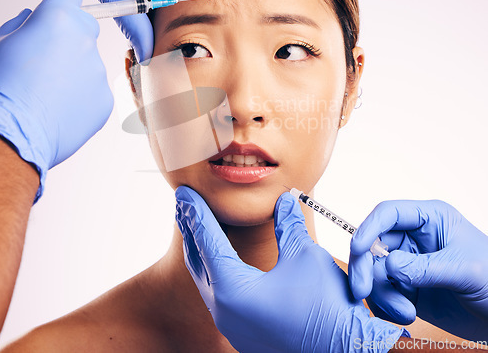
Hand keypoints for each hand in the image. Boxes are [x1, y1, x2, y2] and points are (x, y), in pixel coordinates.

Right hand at [0, 0, 112, 200]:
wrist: (10, 137)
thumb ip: (22, 26)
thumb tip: (33, 18)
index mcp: (58, 18)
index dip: (58, 3)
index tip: (52, 17)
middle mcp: (85, 40)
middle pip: (84, 28)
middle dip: (68, 39)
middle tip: (45, 63)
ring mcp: (98, 71)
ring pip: (89, 63)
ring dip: (74, 72)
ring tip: (47, 95)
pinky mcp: (106, 99)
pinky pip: (94, 91)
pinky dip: (81, 98)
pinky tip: (59, 112)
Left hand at [175, 187, 405, 352]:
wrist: (346, 352)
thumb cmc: (324, 307)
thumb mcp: (305, 256)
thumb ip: (289, 225)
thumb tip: (284, 199)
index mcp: (232, 289)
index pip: (207, 241)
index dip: (197, 213)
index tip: (184, 193)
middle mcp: (224, 310)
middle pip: (198, 260)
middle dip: (191, 229)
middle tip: (183, 205)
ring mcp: (231, 324)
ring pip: (204, 279)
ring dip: (200, 249)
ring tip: (195, 226)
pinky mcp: (242, 331)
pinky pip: (216, 294)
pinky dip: (212, 269)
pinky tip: (218, 259)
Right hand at [349, 200, 487, 340]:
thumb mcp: (465, 270)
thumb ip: (425, 268)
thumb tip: (389, 266)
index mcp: (429, 219)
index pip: (388, 214)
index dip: (369, 228)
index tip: (358, 249)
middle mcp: (413, 238)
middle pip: (372, 243)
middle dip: (365, 267)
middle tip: (362, 290)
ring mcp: (408, 263)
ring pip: (374, 271)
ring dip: (381, 294)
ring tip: (405, 313)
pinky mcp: (406, 287)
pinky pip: (381, 292)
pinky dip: (385, 306)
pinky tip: (405, 316)